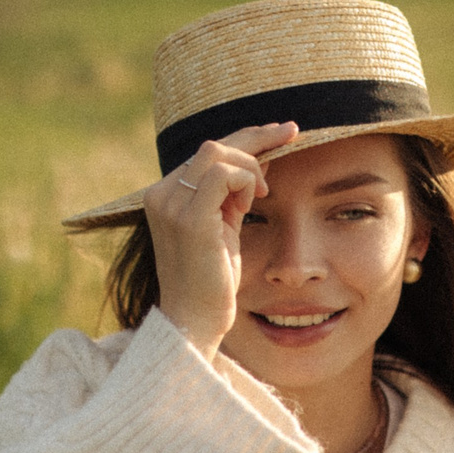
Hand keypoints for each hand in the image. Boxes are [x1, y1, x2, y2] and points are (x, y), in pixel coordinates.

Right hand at [145, 122, 299, 360]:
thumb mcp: (224, 226)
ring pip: (217, 152)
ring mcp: (171, 204)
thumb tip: (259, 160)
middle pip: (212, 144)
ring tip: (261, 195)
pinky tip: (254, 200)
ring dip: (250, 167)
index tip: (281, 132)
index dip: (245, 137)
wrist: (195, 320)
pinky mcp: (188, 218)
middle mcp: (161, 194)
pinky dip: (246, 179)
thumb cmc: (211, 281)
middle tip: (292, 133)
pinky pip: (224, 173)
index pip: (206, 153)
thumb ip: (233, 194)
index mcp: (165, 195)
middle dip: (257, 136)